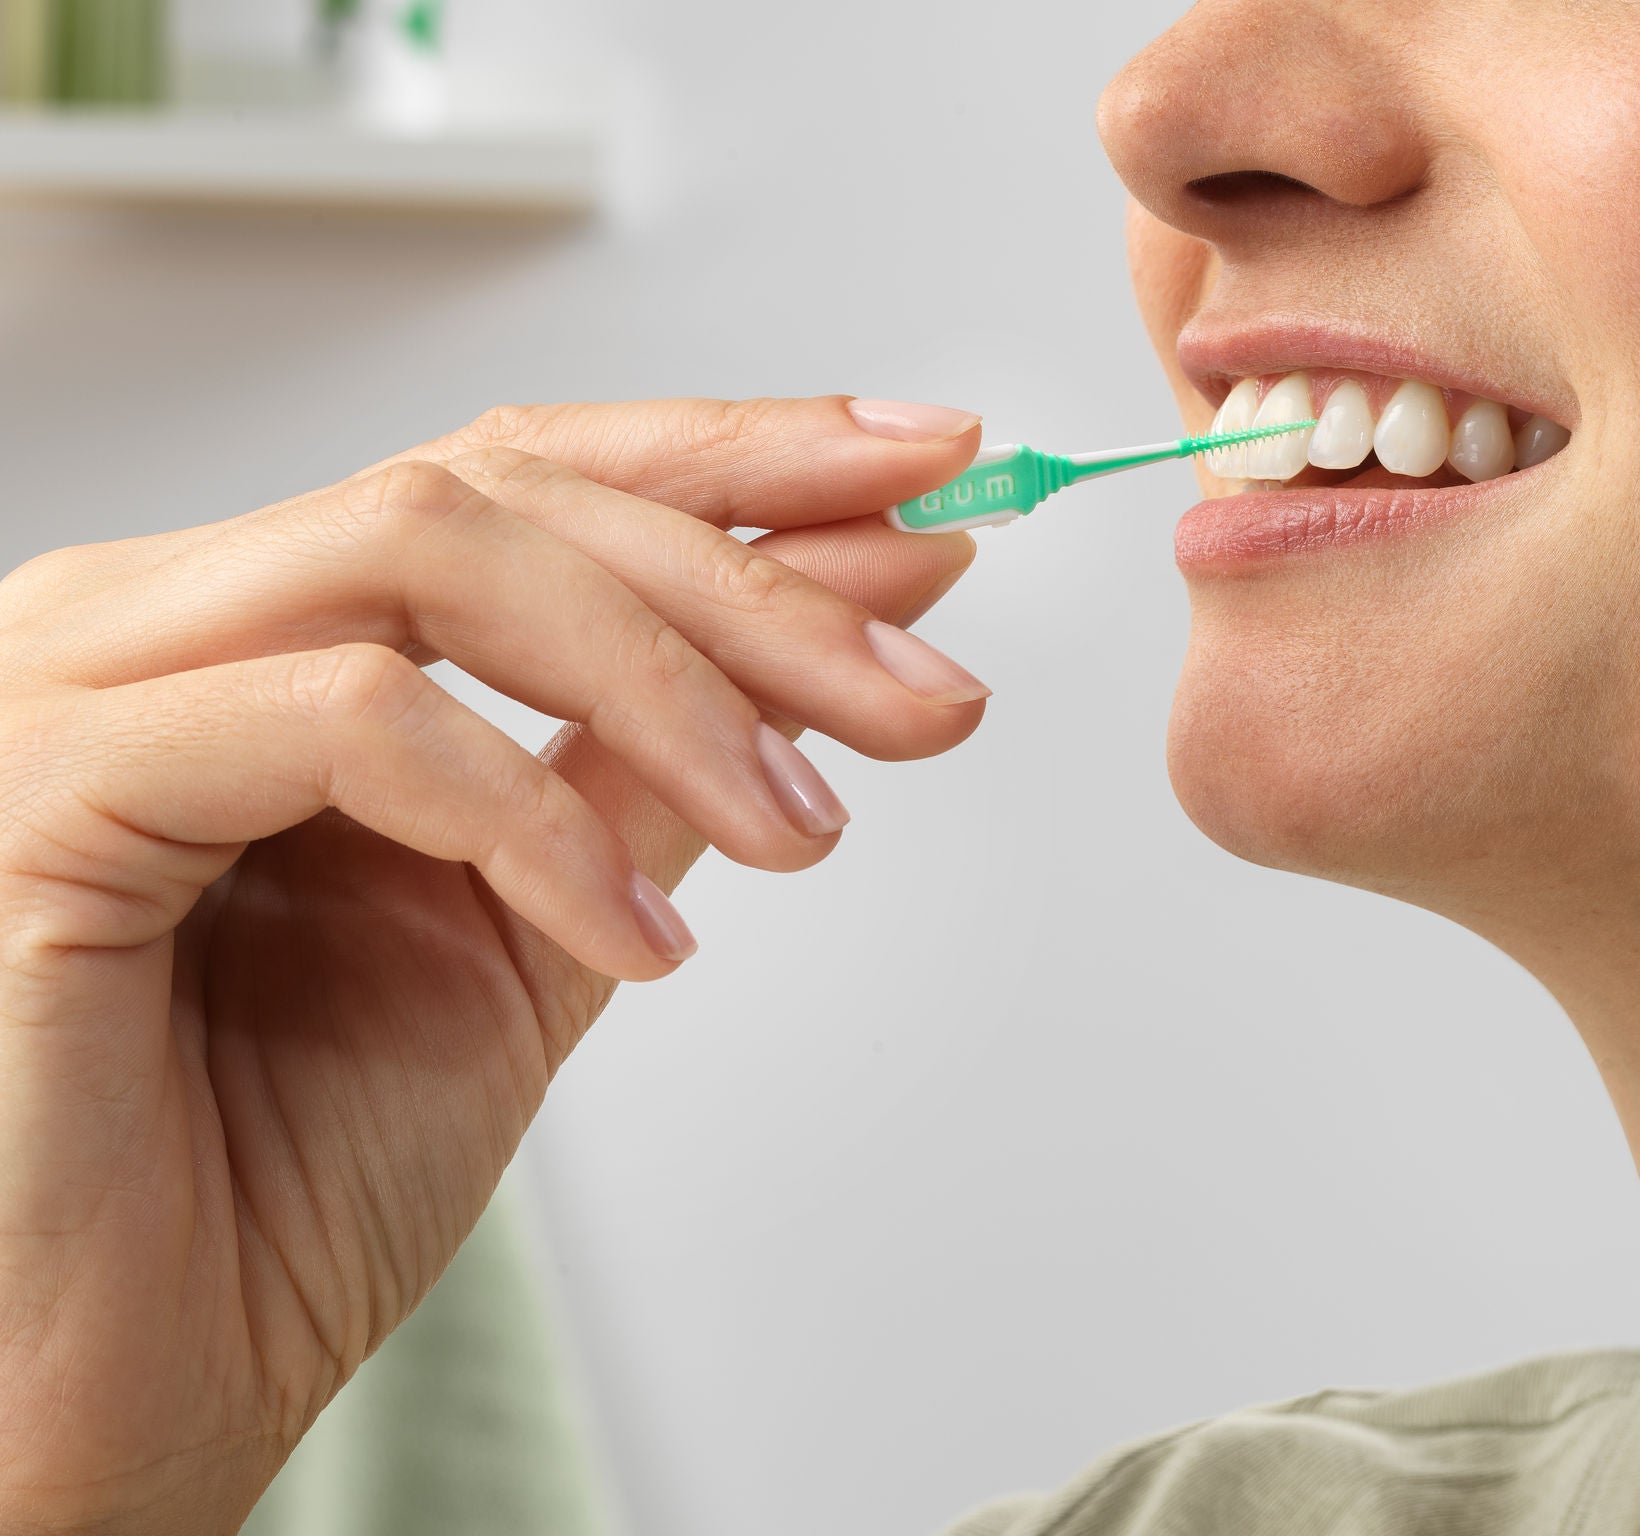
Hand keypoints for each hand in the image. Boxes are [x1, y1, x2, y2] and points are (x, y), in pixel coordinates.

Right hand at [0, 396, 989, 1532]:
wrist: (115, 1406)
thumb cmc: (278, 1187)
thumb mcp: (539, 937)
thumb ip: (655, 771)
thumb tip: (849, 629)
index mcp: (268, 637)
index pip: (519, 478)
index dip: (732, 454)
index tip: (926, 477)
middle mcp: (163, 623)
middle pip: (497, 490)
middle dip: (753, 577)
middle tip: (927, 684)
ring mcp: (85, 689)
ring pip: (428, 550)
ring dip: (673, 680)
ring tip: (811, 826)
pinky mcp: (44, 795)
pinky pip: (347, 720)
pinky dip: (530, 816)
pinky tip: (636, 943)